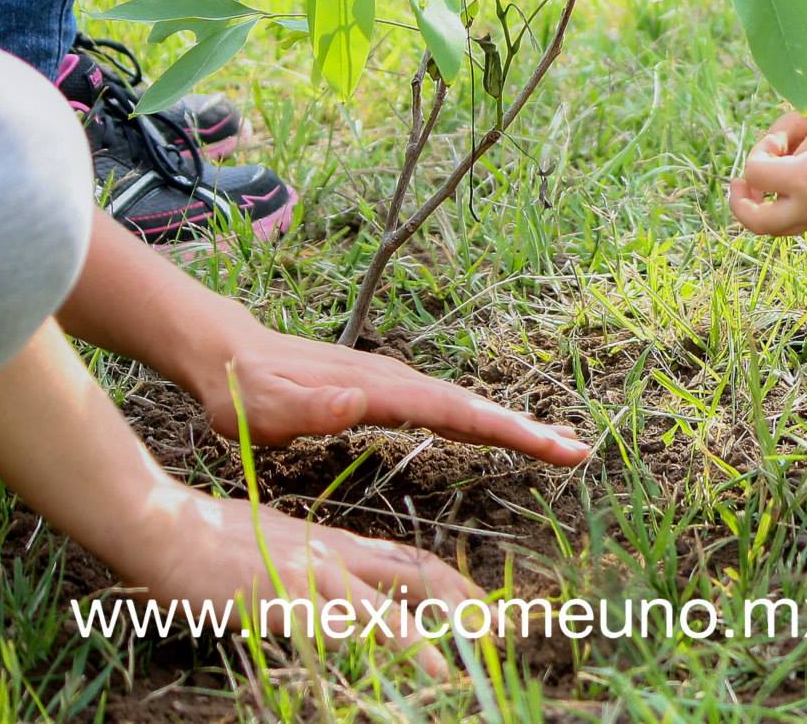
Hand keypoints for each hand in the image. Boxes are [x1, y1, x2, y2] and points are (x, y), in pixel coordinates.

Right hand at [123, 484, 478, 678]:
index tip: (486, 605)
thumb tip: (343, 583)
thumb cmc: (215, 539)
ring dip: (418, 643)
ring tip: (451, 670)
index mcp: (336, 544)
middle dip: (460, 603)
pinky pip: (326, 632)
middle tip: (497, 631)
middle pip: (413, 575)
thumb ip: (317, 561)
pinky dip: (357, 653)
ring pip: (377, 610)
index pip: (409, 560)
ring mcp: (307, 578)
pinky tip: (378, 674)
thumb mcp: (281, 544)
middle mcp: (333, 556)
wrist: (167, 527)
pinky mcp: (277, 602)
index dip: (452, 583)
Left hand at [186, 318, 589, 465]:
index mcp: (379, 390)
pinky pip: (447, 409)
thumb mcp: (263, 407)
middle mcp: (397, 381)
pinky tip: (500, 432)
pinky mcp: (389, 392)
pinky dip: (483, 422)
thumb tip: (359, 400)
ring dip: (514, 426)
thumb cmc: (241, 391)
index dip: (505, 430)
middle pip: (474, 407)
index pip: (454, 412)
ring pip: (466, 406)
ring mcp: (395, 384)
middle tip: (578, 451)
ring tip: (558, 445)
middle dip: (528, 429)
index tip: (550, 445)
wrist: (227, 355)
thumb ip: (310, 407)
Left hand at [728, 118, 806, 235]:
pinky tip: (795, 183)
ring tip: (764, 186)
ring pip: (775, 228)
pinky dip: (786, 205)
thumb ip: (793, 147)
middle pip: (755, 221)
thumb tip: (776, 158)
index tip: (781, 139)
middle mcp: (806, 206)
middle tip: (741, 183)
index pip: (754, 171)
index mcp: (801, 180)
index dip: (760, 149)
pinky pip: (797, 221)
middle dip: (740, 203)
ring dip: (762, 208)